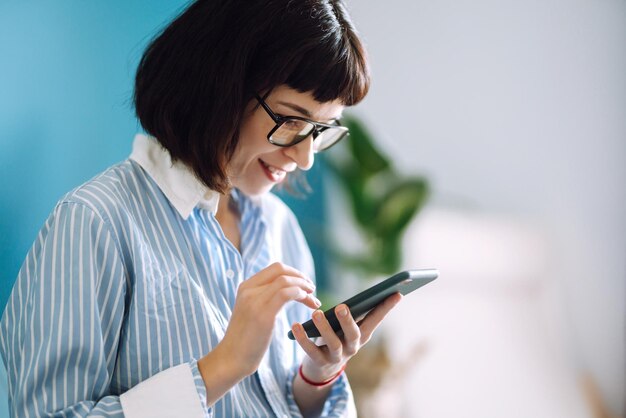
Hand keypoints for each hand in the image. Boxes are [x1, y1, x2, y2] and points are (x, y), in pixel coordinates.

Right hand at [218, 262, 320, 376]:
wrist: (232, 358)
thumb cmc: (245, 339)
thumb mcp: (251, 311)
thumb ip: (263, 298)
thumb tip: (285, 292)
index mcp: (246, 287)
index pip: (274, 268)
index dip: (294, 273)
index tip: (304, 283)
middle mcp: (248, 290)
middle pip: (280, 270)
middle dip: (300, 276)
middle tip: (312, 288)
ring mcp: (254, 300)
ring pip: (285, 280)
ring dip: (304, 287)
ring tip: (314, 300)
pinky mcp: (263, 314)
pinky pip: (286, 294)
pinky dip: (301, 295)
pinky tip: (308, 303)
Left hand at [291, 292, 402, 382]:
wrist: (322, 369)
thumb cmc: (338, 338)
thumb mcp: (348, 327)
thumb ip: (356, 313)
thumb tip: (369, 293)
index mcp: (362, 335)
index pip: (376, 319)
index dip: (386, 307)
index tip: (397, 293)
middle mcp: (352, 346)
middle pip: (354, 334)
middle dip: (348, 320)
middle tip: (342, 306)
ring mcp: (337, 356)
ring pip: (332, 343)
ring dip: (324, 328)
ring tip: (316, 314)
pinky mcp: (320, 362)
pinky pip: (311, 350)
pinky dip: (303, 338)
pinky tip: (295, 325)